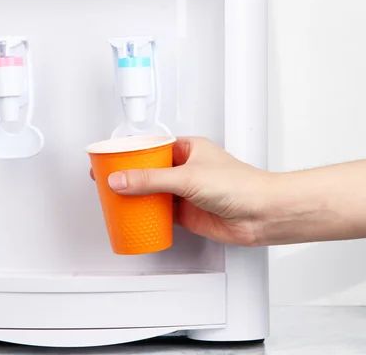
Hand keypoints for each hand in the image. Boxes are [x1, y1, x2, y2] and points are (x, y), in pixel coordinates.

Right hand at [91, 137, 271, 245]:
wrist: (260, 214)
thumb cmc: (239, 185)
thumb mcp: (187, 177)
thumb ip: (151, 180)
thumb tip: (120, 180)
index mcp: (188, 148)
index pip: (151, 148)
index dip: (129, 153)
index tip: (109, 159)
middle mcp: (186, 168)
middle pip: (148, 171)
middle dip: (128, 177)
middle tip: (105, 182)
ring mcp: (187, 192)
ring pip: (153, 193)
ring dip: (136, 197)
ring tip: (114, 200)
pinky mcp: (189, 213)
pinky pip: (161, 213)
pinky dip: (147, 215)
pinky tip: (135, 218)